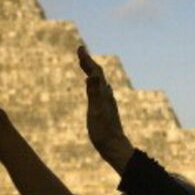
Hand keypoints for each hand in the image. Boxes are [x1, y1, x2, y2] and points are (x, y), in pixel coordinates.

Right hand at [77, 46, 133, 170]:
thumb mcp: (95, 112)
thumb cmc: (103, 131)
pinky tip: (93, 84)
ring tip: (84, 64)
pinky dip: (93, 81)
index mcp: (103, 94)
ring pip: (99, 81)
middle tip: (80, 51)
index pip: (96, 72)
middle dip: (88, 62)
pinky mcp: (105, 108)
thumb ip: (93, 93)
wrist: (114, 147)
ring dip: (91, 70)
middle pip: (98, 74)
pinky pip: (99, 89)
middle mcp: (106, 95)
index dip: (87, 60)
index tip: (80, 48)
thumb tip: (91, 76)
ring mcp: (106, 101)